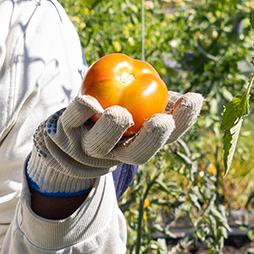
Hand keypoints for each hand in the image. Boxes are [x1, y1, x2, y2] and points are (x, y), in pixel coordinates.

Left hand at [26, 90, 202, 196]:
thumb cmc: (104, 121)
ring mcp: (85, 146)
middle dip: (151, 139)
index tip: (194, 99)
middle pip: (134, 154)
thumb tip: (192, 99)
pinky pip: (72, 120)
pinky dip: (80, 110)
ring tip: (120, 114)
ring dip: (111, 128)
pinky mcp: (62, 131)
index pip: (164, 141)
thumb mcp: (132, 115)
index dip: (182, 124)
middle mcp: (111, 154)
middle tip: (163, 120)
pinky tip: (90, 102)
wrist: (58, 140)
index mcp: (132, 148)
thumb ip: (156, 106)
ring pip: (99, 143)